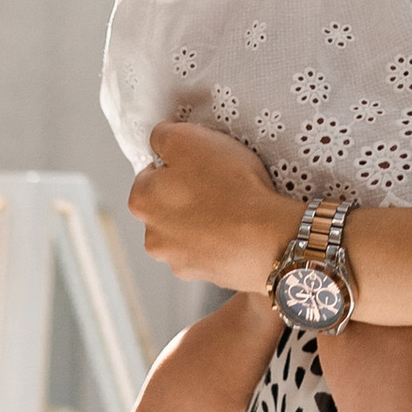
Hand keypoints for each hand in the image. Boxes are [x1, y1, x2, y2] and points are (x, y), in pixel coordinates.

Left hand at [129, 121, 290, 293]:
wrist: (269, 239)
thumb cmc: (232, 187)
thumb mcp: (191, 139)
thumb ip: (163, 135)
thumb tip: (159, 141)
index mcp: (142, 202)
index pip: (150, 174)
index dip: (177, 164)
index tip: (199, 163)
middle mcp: (153, 237)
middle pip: (167, 206)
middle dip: (188, 195)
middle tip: (219, 183)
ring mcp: (179, 261)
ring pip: (188, 232)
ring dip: (204, 221)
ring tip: (234, 209)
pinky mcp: (206, 275)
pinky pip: (210, 252)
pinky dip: (221, 242)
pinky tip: (241, 231)